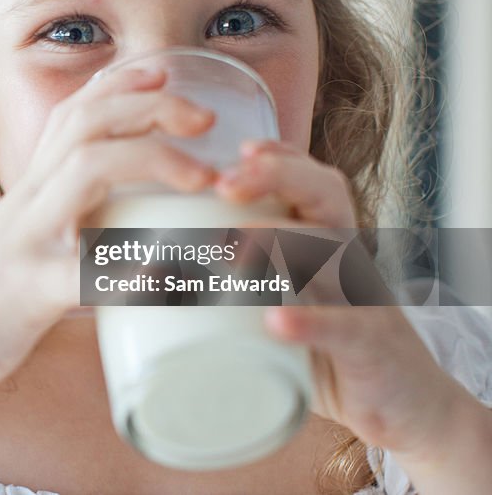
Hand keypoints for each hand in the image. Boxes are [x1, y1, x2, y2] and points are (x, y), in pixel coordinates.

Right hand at [0, 65, 217, 396]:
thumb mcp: (23, 242)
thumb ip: (67, 227)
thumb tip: (133, 238)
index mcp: (32, 191)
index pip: (73, 114)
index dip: (121, 83)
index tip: (166, 70)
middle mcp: (29, 204)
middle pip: (86, 125)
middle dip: (150, 107)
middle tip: (207, 118)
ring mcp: (27, 244)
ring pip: (86, 172)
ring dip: (151, 160)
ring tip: (203, 177)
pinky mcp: (28, 295)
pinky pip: (83, 274)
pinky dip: (132, 269)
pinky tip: (173, 273)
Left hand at [214, 138, 491, 490]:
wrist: (411, 406)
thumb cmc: (329, 347)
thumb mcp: (286, 303)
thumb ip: (234, 285)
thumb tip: (145, 278)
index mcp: (328, 242)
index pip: (310, 182)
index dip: (280, 158)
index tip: (239, 148)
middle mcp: (348, 259)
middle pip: (324, 196)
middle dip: (277, 177)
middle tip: (224, 184)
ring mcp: (363, 300)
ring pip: (331, 253)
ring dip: (281, 243)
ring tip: (234, 246)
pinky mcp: (369, 347)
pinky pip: (344, 327)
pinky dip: (310, 322)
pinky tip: (276, 320)